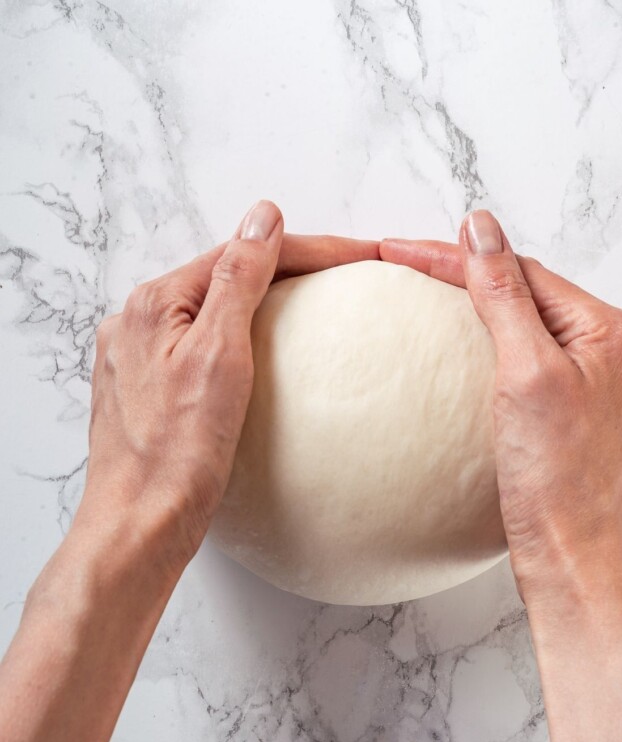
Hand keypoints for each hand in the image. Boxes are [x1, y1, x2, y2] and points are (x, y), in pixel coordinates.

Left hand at [76, 200, 378, 578]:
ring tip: (316, 303)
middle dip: (290, 269)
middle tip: (349, 272)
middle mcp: (138, 323)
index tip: (363, 253)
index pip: (245, 255)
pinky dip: (240, 340)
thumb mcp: (219, 354)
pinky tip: (266, 355)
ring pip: (213, 313)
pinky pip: (200, 348)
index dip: (310, 249)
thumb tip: (263, 215)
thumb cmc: (177, 453)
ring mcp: (139, 359)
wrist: (139, 526)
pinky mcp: (148, 394)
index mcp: (155, 303)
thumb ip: (240, 279)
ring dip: (265, 302)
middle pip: (226, 278)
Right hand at [381, 210, 621, 599]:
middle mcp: (607, 348)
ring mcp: (590, 378)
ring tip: (426, 287)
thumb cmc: (556, 478)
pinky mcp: (569, 406)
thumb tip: (482, 229)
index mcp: (607, 330)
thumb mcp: (525, 372)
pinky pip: (525, 355)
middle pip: (524, 290)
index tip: (400, 250)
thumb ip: (504, 294)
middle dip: (464, 272)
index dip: (457, 256)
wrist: (569, 553)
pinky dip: (488, 342)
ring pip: (524, 321)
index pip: (520, 272)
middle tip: (404, 260)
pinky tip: (460, 344)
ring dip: (476, 303)